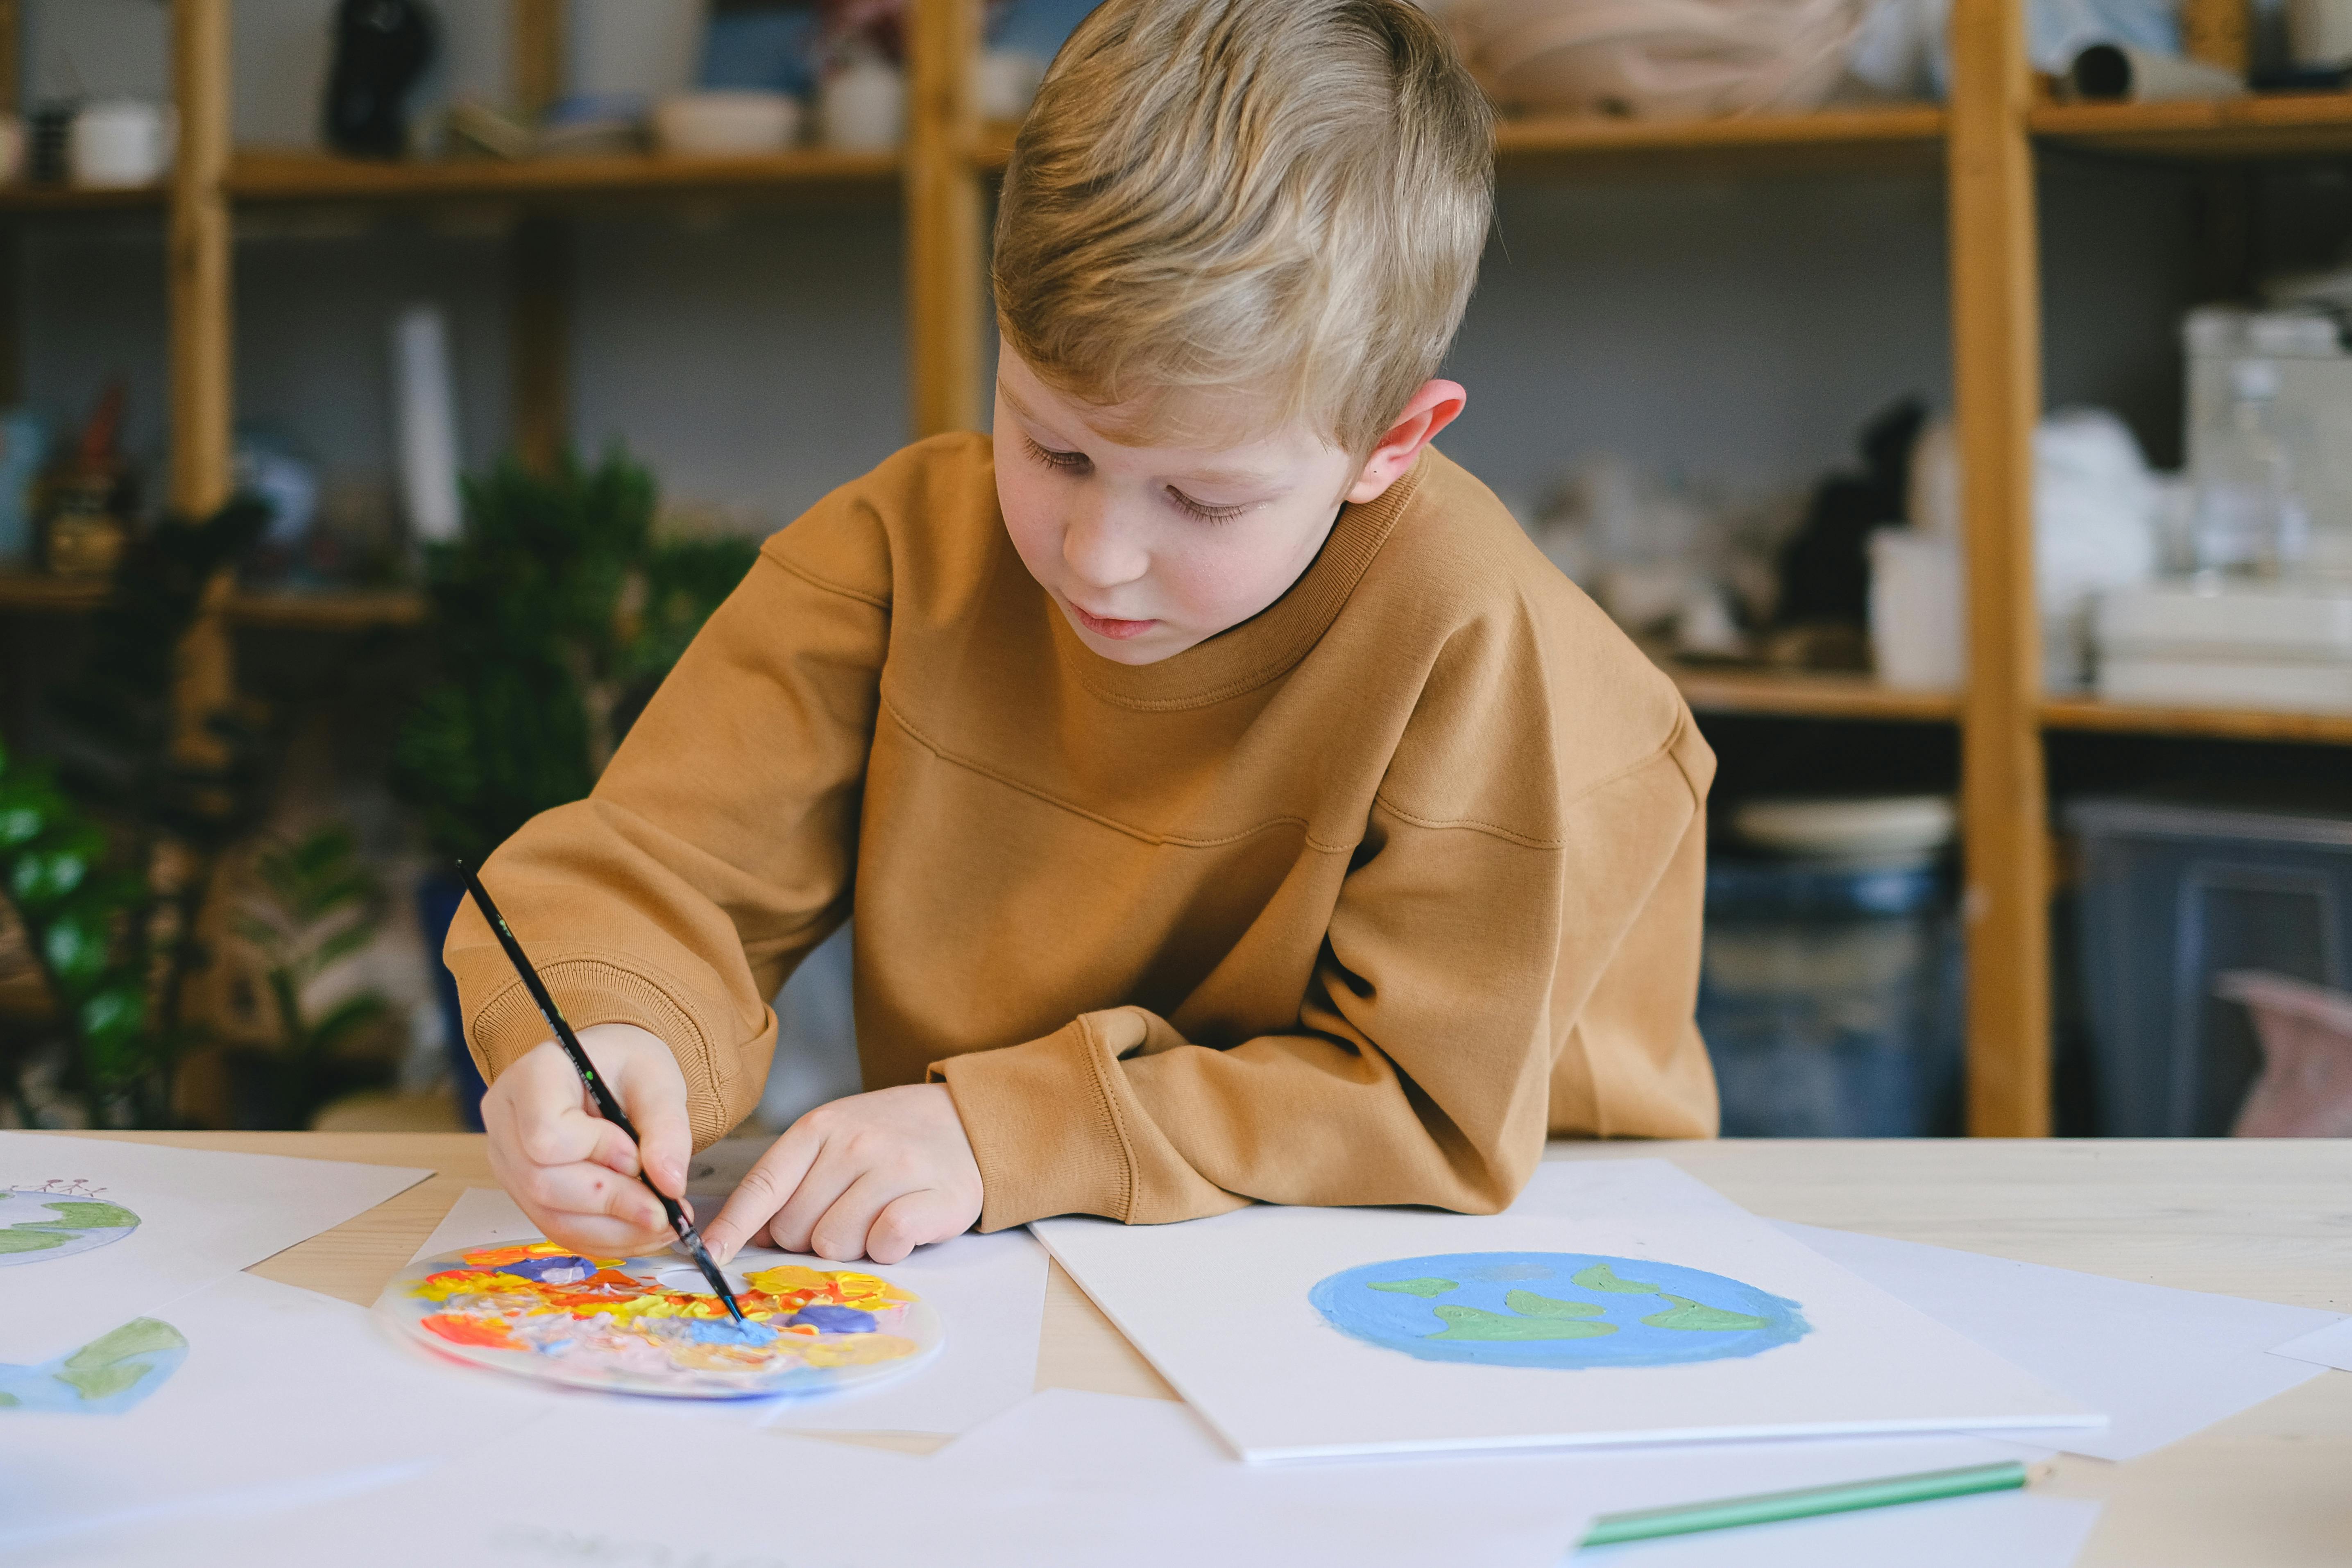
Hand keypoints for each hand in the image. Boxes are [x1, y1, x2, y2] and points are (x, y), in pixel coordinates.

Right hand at [482, 1023, 693, 1257]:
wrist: (607, 1071)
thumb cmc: (626, 1066)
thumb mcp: (658, 1081)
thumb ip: (667, 1130)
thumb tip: (670, 1185)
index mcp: (534, 1076)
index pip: (546, 1134)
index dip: (597, 1153)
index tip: (637, 1155)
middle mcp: (507, 1120)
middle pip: (543, 1183)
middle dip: (611, 1203)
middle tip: (664, 1211)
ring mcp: (508, 1159)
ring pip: (549, 1215)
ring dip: (611, 1230)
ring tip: (661, 1225)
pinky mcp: (522, 1189)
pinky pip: (555, 1228)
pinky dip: (602, 1237)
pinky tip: (637, 1230)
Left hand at [703, 1084, 981, 1265]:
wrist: (970, 1122)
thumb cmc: (892, 1138)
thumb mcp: (835, 1139)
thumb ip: (793, 1180)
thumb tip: (749, 1234)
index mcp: (820, 1127)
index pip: (763, 1184)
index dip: (732, 1227)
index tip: (709, 1258)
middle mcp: (854, 1143)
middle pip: (796, 1229)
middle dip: (811, 1237)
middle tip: (844, 1215)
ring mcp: (895, 1167)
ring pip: (836, 1242)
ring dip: (851, 1245)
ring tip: (875, 1217)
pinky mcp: (935, 1196)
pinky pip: (885, 1244)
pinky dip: (887, 1249)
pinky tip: (900, 1228)